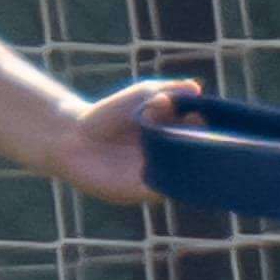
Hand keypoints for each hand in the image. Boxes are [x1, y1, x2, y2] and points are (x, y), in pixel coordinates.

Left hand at [49, 78, 201, 206]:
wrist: (74, 138)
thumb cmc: (109, 113)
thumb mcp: (142, 94)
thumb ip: (170, 90)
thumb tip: (197, 88)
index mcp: (176, 129)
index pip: (201, 130)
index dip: (205, 125)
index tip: (201, 116)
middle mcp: (174, 153)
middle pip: (199, 153)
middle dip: (203, 146)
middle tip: (197, 137)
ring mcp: (163, 172)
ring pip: (188, 172)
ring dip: (191, 166)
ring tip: (189, 155)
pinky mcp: (148, 191)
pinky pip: (169, 189)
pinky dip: (175, 183)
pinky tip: (174, 173)